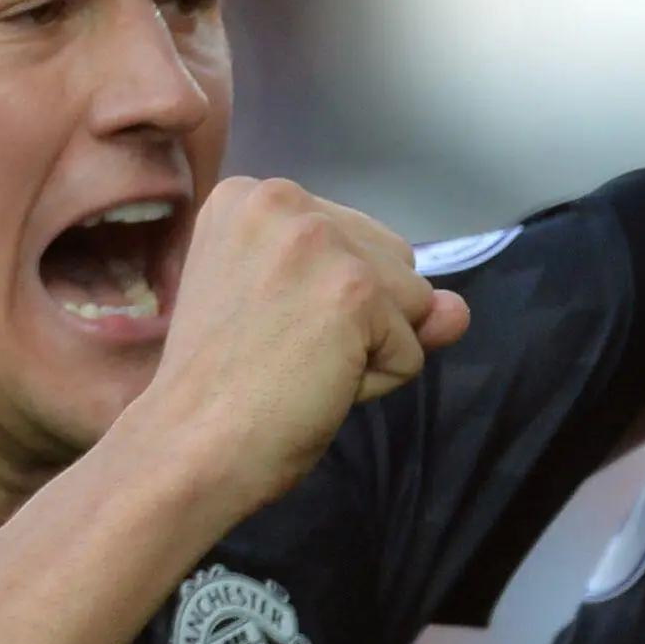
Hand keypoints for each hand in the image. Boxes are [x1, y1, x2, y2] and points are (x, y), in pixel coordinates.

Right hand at [132, 177, 468, 516]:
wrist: (187, 447)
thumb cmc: (223, 390)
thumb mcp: (297, 319)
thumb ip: (383, 297)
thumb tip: (457, 310)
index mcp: (251, 196)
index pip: (352, 241)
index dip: (324, 302)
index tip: (263, 328)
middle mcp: (283, 199)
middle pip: (391, 261)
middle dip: (359, 320)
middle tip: (281, 354)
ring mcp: (320, 242)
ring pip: (412, 302)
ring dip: (371, 351)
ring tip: (298, 368)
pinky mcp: (354, 290)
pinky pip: (412, 349)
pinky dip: (378, 382)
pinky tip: (316, 386)